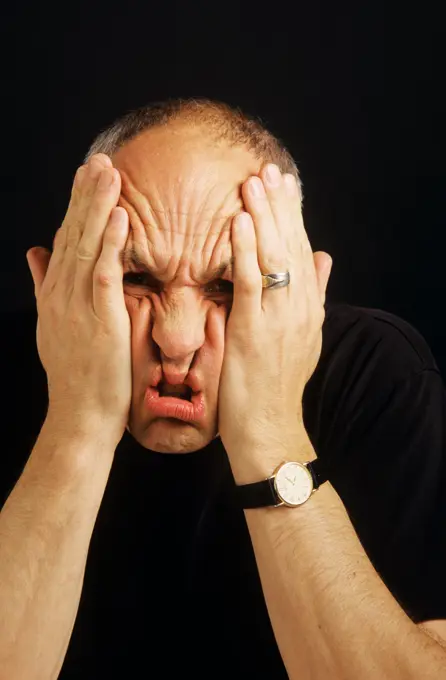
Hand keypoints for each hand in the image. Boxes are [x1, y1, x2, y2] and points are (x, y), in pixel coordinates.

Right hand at [26, 154, 131, 447]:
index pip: (65, 241)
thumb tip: (35, 253)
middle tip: (98, 160)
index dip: (76, 207)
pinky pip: (105, 274)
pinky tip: (120, 217)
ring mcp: (78, 306)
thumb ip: (46, 286)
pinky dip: (111, 244)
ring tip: (109, 172)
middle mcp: (62, 295)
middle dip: (85, 196)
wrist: (80, 417)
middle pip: (73, 235)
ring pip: (87, 247)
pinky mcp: (99, 320)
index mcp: (55, 295)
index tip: (87, 176)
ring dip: (97, 207)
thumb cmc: (78, 376)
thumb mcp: (56, 326)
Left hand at [218, 164, 332, 459]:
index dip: (292, 215)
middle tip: (267, 170)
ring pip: (273, 258)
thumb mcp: (304, 337)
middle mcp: (298, 307)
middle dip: (279, 206)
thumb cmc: (276, 385)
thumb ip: (313, 296)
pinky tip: (238, 223)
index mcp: (307, 307)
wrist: (269, 428)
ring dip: (263, 217)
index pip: (301, 250)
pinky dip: (245, 251)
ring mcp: (278, 319)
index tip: (283, 184)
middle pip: (290, 246)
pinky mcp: (254, 330)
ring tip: (253, 183)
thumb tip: (322, 258)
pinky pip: (251, 283)